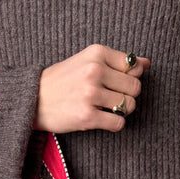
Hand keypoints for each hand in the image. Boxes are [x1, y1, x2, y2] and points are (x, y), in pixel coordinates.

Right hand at [33, 44, 150, 133]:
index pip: (133, 67)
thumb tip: (146, 64)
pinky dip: (115, 124)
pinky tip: (104, 120)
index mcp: (96, 53)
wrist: (33, 99)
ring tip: (107, 109)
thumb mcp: (88, 61)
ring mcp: (90, 94)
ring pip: (128, 105)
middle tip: (113, 99)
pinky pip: (118, 123)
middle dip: (129, 96)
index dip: (130, 78)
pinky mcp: (87, 116)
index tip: (117, 83)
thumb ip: (117, 62)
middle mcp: (94, 71)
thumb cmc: (63, 81)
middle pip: (134, 87)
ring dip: (122, 111)